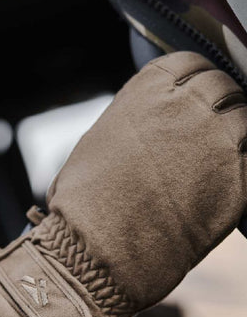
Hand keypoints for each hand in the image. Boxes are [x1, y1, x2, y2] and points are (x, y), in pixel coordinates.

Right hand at [0, 51, 246, 316]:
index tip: (193, 101)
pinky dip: (243, 166)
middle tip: (207, 133)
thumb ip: (134, 121)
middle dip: (217, 105)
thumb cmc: (85, 202)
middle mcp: (188, 105)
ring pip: (246, 119)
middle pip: (223, 87)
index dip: (194, 83)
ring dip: (235, 134)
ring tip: (215, 159)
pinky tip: (223, 182)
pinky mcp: (239, 181)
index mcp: (148, 90)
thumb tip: (150, 122)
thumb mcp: (99, 143)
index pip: (192, 65)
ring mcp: (218, 140)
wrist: (97, 251)